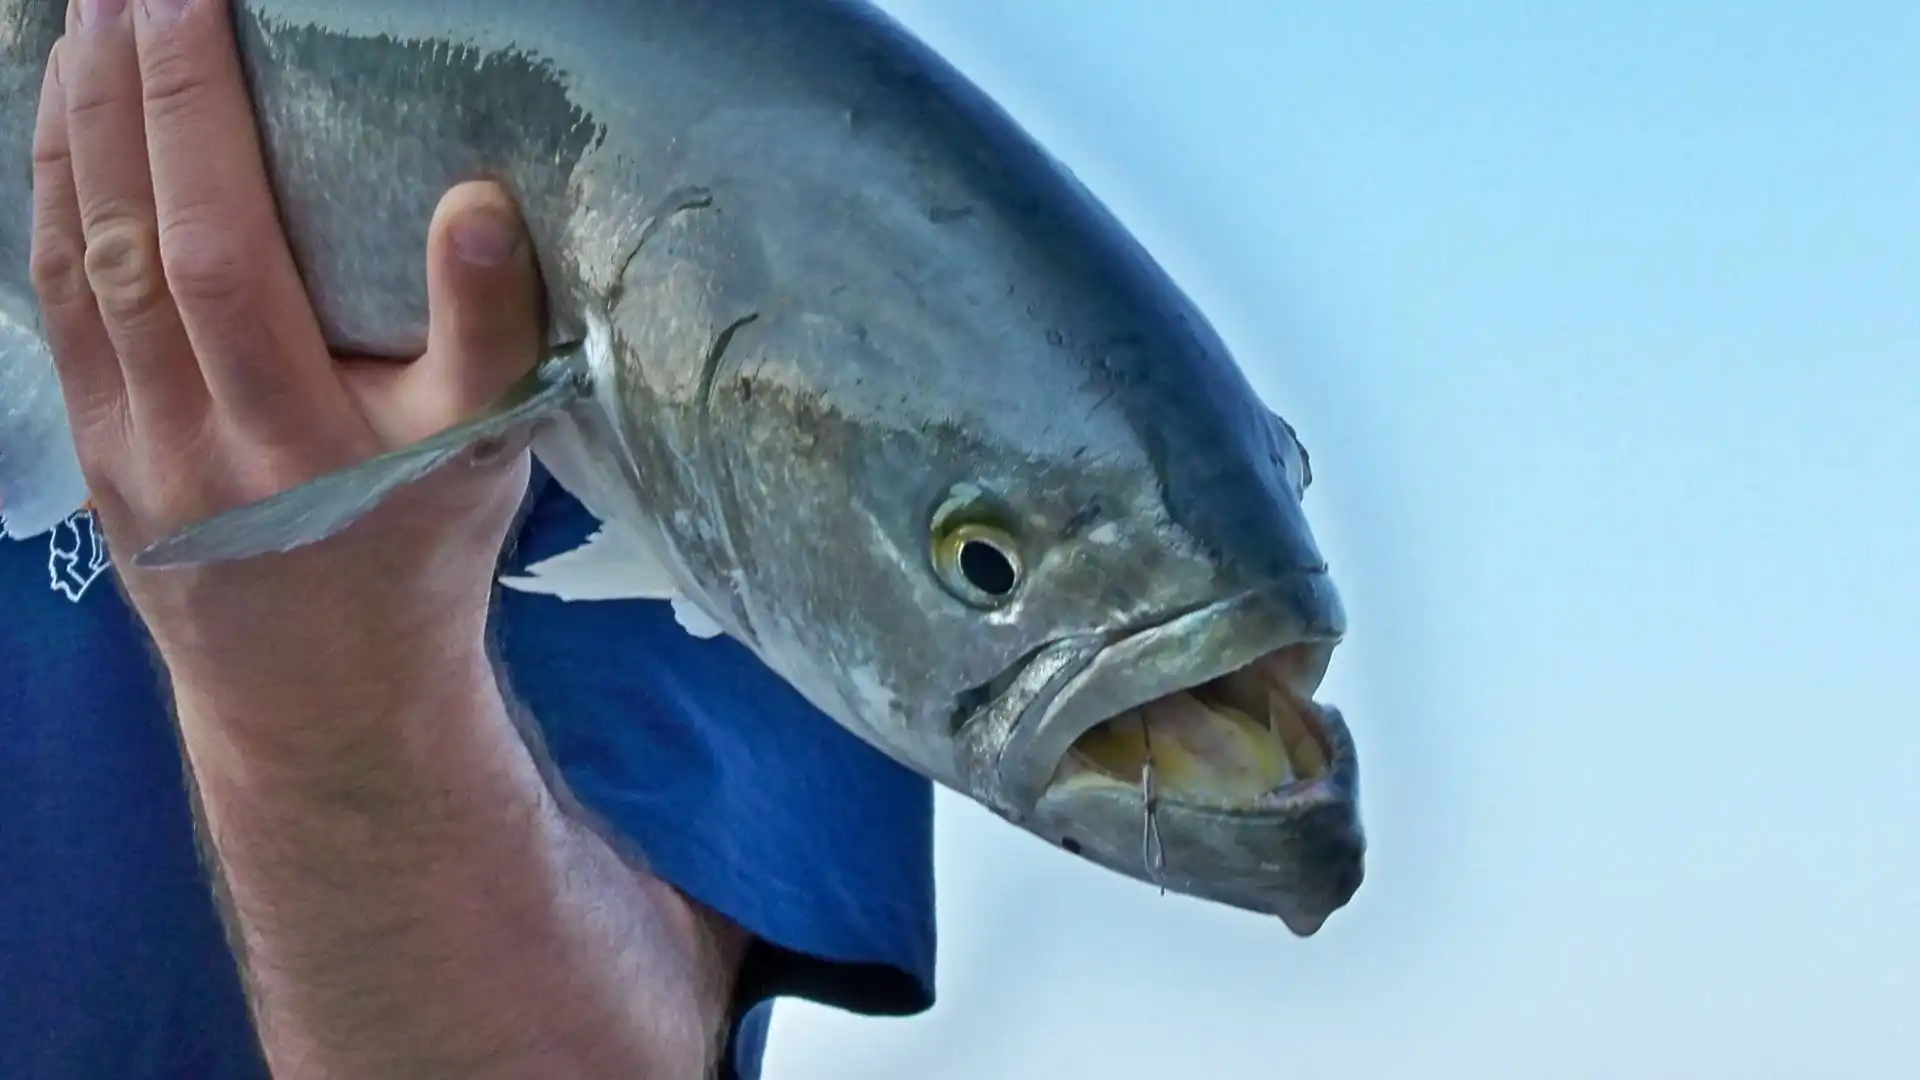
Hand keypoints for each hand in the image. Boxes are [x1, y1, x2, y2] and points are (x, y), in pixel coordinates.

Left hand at [28, 0, 542, 679]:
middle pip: (122, 237)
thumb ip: (489, 333)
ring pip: (69, 266)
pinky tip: (60, 138)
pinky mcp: (94, 453)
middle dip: (113, 92)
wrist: (328, 701)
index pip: (215, 247)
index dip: (188, 115)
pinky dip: (47, 206)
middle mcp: (187, 440)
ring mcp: (124, 449)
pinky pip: (55, 311)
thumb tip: (477, 201)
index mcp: (293, 437)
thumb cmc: (420, 562)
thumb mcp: (485, 460)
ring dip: (66, 134)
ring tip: (83, 27)